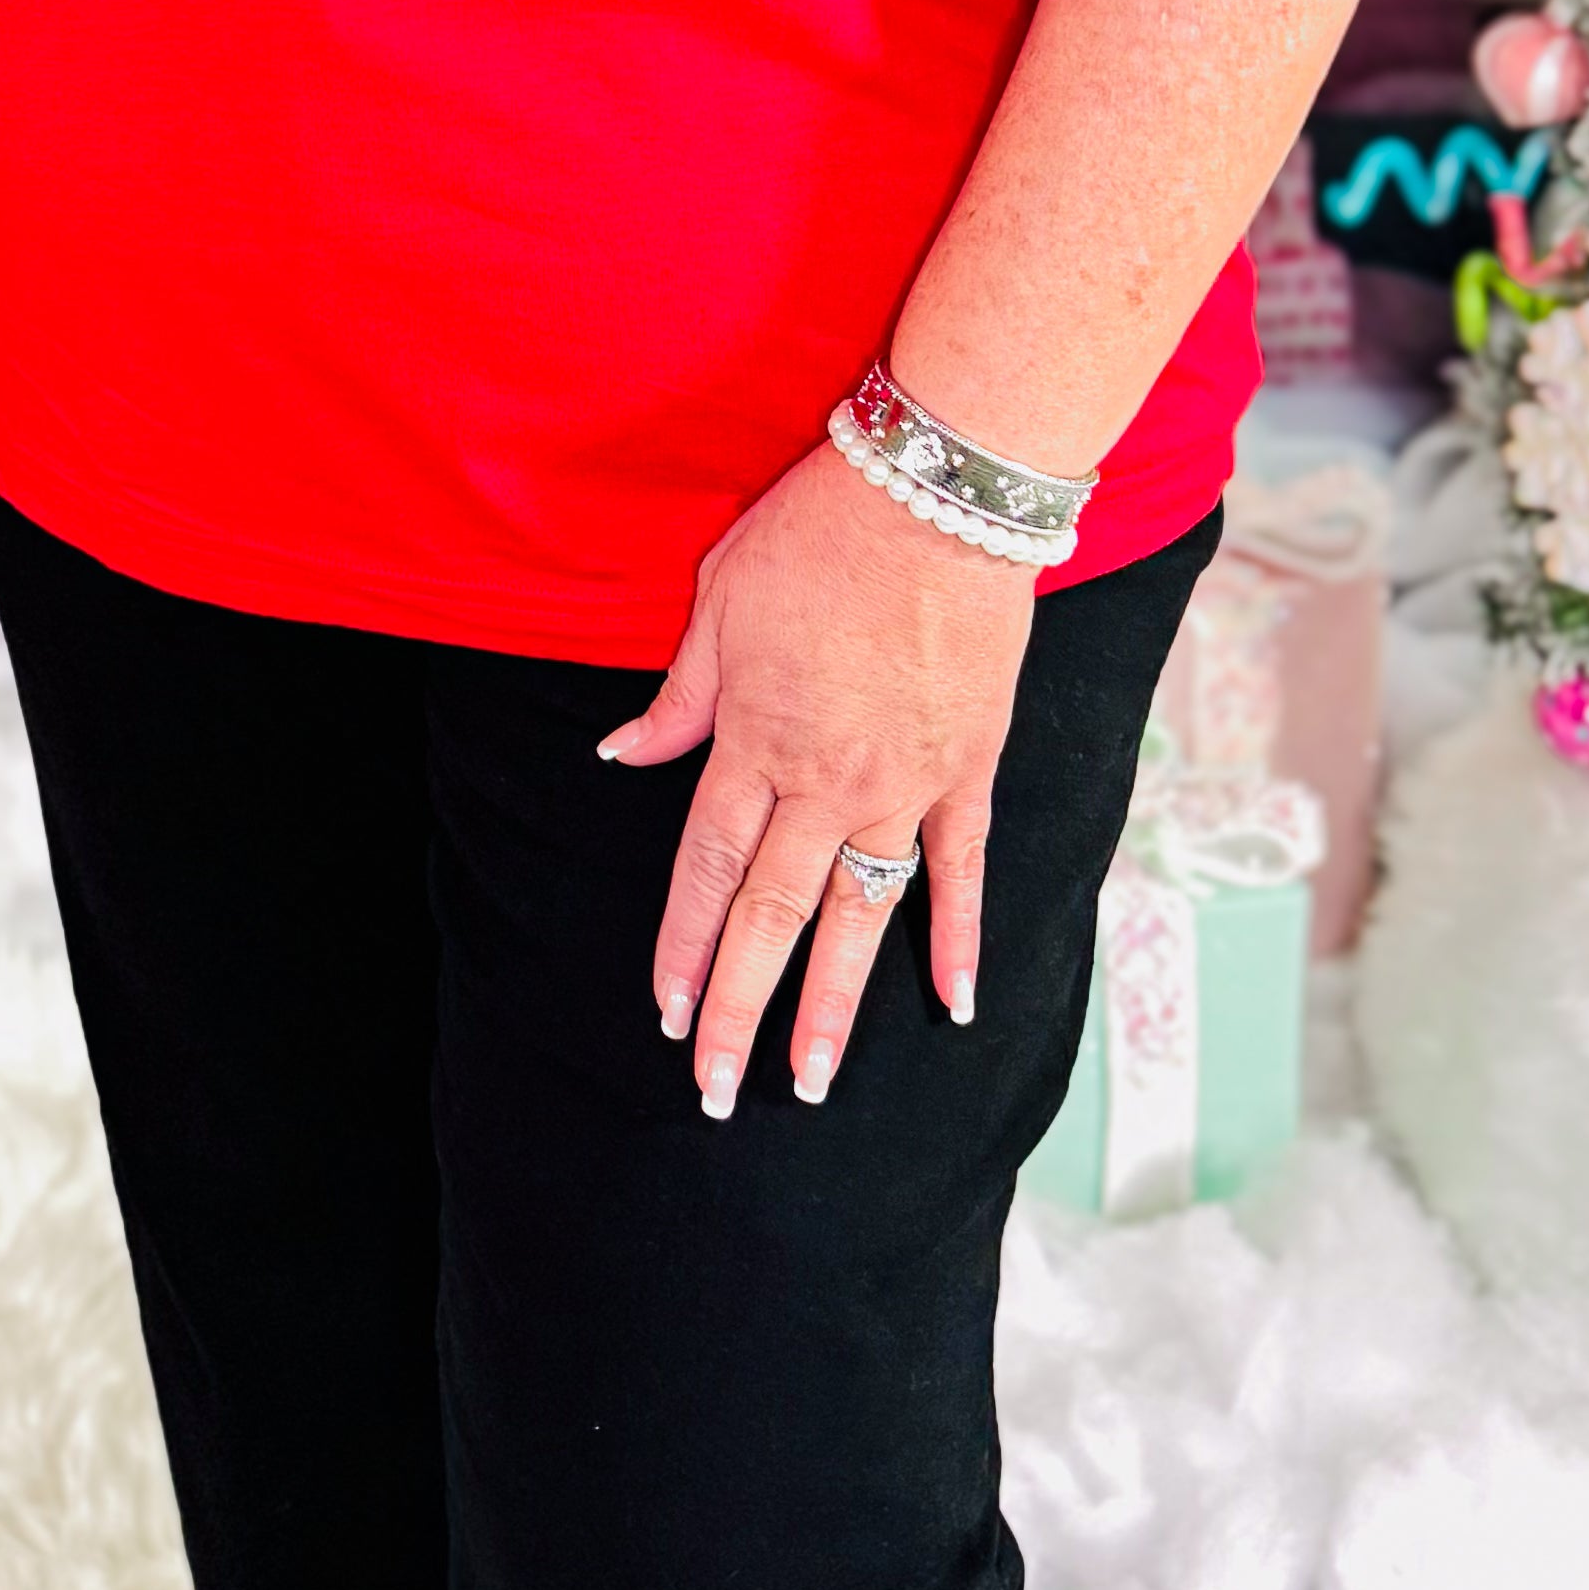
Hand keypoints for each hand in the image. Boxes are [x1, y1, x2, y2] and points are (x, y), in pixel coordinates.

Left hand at [597, 436, 1033, 1115]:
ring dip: (832, 1005)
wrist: (937, 496)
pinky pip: (960, 872)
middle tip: (717, 1093)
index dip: (684, 948)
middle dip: (741, 1010)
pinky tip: (950, 1007)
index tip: (668, 1017)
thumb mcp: (717, 602)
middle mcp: (825, 781)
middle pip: (771, 915)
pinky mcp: (968, 770)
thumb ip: (677, 698)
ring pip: (857, 916)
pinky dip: (957, 942)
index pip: (707, 869)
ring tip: (811, 1084)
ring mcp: (903, 784)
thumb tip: (621, 756)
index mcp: (753, 741)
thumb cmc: (817, 534)